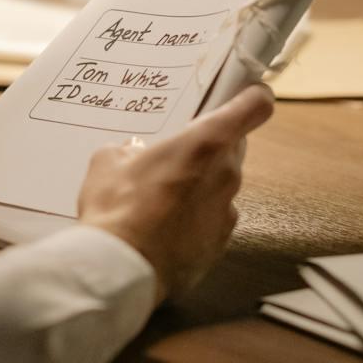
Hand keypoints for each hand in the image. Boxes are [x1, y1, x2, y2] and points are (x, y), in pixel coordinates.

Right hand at [76, 85, 273, 303]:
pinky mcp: (221, 242)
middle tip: (179, 151)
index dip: (253, 96)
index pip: (254, 106)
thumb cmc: (117, 209)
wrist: (122, 269)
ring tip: (164, 195)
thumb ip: (130, 149)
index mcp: (205, 143)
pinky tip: (166, 225)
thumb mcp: (108, 161)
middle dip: (212, 145)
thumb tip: (133, 153)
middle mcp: (226, 174)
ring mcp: (227, 211)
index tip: (245, 93)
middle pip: (234, 146)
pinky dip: (197, 216)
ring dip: (202, 183)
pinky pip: (215, 217)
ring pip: (224, 183)